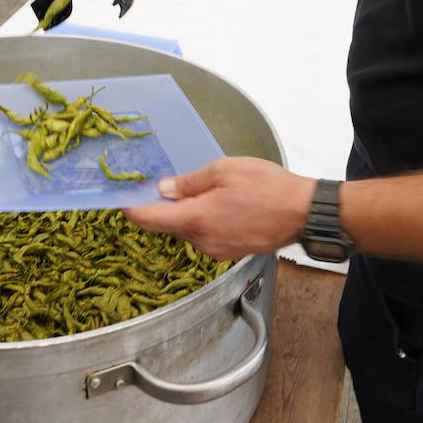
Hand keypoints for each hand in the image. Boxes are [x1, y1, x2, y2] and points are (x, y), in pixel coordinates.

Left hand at [122, 158, 315, 259]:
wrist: (304, 212)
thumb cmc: (267, 186)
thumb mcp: (223, 171)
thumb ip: (189, 183)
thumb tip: (163, 190)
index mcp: (196, 220)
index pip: (150, 219)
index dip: (131, 209)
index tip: (118, 200)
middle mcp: (202, 242)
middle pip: (168, 225)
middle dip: (160, 207)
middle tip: (157, 184)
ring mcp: (216, 250)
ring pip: (187, 230)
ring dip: (184, 213)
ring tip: (197, 190)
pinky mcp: (230, 252)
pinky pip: (205, 235)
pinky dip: (201, 220)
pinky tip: (215, 204)